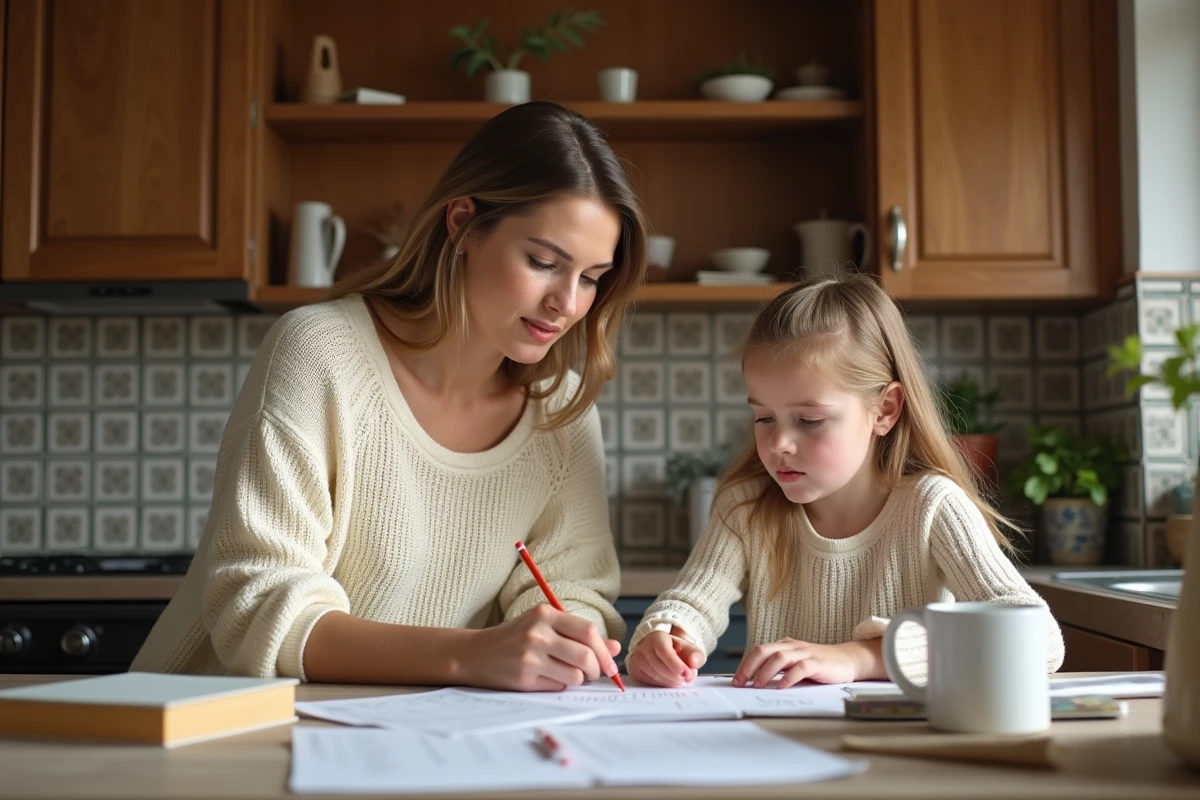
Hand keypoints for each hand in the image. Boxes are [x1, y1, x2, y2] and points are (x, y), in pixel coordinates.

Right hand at [465, 604, 621, 691]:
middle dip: (596, 669)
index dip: (604, 650)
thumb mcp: (545, 627)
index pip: (588, 631)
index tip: (610, 663)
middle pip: (585, 656)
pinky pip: (558, 687)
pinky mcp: (524, 678)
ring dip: (578, 679)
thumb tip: (615, 647)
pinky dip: (560, 685)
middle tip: (593, 673)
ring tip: (568, 673)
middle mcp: (537, 633)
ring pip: (575, 675)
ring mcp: (529, 657)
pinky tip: (547, 677)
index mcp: (545, 614)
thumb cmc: (516, 638)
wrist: (476, 653)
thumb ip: (579, 635)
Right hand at [627, 627, 705, 686]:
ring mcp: (636, 659)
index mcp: (658, 637)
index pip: (664, 651)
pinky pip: (648, 682)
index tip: (688, 675)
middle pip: (659, 666)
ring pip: (654, 676)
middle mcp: (644, 647)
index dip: (676, 665)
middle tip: (687, 679)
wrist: (661, 650)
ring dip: (670, 682)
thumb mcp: (690, 649)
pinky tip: (669, 682)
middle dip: (676, 676)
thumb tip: (694, 663)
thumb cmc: (676, 650)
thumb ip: (695, 655)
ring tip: (680, 680)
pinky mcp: (634, 671)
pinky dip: (661, 685)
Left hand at [733, 638, 876, 688]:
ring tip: (757, 685)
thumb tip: (755, 682)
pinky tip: (782, 687)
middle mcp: (792, 647)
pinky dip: (789, 677)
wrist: (849, 659)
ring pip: (780, 657)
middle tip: (740, 683)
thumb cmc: (820, 664)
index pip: (758, 651)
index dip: (744, 665)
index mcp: (784, 645)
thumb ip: (779, 669)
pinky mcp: (818, 663)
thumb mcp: (795, 664)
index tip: (735, 681)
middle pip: (764, 651)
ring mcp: (805, 653)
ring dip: (765, 672)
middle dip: (749, 667)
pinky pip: (801, 668)